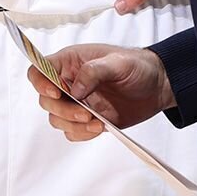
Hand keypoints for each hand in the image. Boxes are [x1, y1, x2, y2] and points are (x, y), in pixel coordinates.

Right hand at [28, 42, 174, 140]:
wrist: (157, 87)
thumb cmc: (138, 66)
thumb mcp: (118, 62)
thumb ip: (94, 71)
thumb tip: (74, 90)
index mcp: (71, 62)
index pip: (39, 70)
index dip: (40, 82)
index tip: (56, 93)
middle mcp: (69, 82)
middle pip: (45, 99)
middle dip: (62, 110)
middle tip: (85, 113)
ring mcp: (77, 102)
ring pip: (56, 118)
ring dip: (72, 124)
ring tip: (96, 122)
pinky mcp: (86, 119)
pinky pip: (71, 132)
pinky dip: (81, 134)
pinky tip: (99, 127)